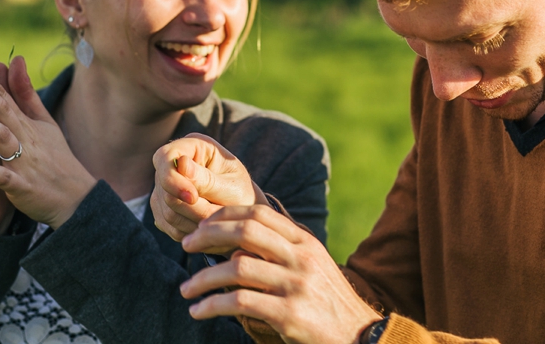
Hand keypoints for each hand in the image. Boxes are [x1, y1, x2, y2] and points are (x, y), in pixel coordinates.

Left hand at [0, 52, 96, 228]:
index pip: (3, 95)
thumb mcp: (45, 123)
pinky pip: (3, 177)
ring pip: (1, 138)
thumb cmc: (58, 159)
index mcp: (27, 124)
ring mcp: (24, 162)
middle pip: (0, 111)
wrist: (78, 198)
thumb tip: (16, 61)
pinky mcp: (22, 186)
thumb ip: (26, 94)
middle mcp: (26, 138)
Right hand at [151, 133, 267, 246]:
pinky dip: (187, 230)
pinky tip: (205, 227)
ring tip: (216, 221)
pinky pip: (166, 224)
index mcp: (193, 146)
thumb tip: (182, 164)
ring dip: (192, 221)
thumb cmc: (243, 195)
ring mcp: (163, 186)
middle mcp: (172, 163)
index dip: (173, 179)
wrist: (242, 215)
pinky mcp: (161, 208)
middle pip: (165, 188)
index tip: (193, 198)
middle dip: (192, 207)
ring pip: (166, 210)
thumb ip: (208, 180)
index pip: (165, 156)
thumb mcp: (233, 187)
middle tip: (217, 214)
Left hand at [180, 206, 381, 343]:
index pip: (258, 213)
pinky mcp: (289, 315)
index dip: (224, 215)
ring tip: (186, 289)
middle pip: (245, 232)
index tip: (201, 227)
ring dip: (203, 278)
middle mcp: (301, 258)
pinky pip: (240, 302)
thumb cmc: (325, 300)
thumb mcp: (309, 266)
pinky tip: (200, 311)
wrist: (359, 335)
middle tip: (185, 246)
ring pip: (237, 267)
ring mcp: (296, 285)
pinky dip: (213, 305)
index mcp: (304, 241)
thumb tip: (232, 246)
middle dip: (208, 236)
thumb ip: (278, 251)